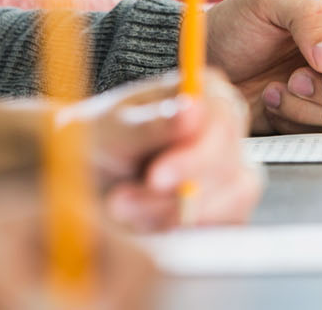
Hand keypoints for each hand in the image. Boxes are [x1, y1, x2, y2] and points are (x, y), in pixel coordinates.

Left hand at [73, 72, 262, 230]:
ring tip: (123, 208)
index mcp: (207, 92)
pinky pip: (222, 225)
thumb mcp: (113, 131)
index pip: (221, 122)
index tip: (155, 179)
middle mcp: (226, 127)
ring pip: (228, 200)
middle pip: (227, 165)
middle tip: (121, 203)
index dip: (193, 156)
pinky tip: (145, 221)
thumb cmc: (101, 142)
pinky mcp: (230, 206)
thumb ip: (150, 124)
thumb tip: (190, 111)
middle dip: (173, 194)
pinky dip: (181, 230)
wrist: (88, 177)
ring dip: (170, 215)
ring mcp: (233, 168)